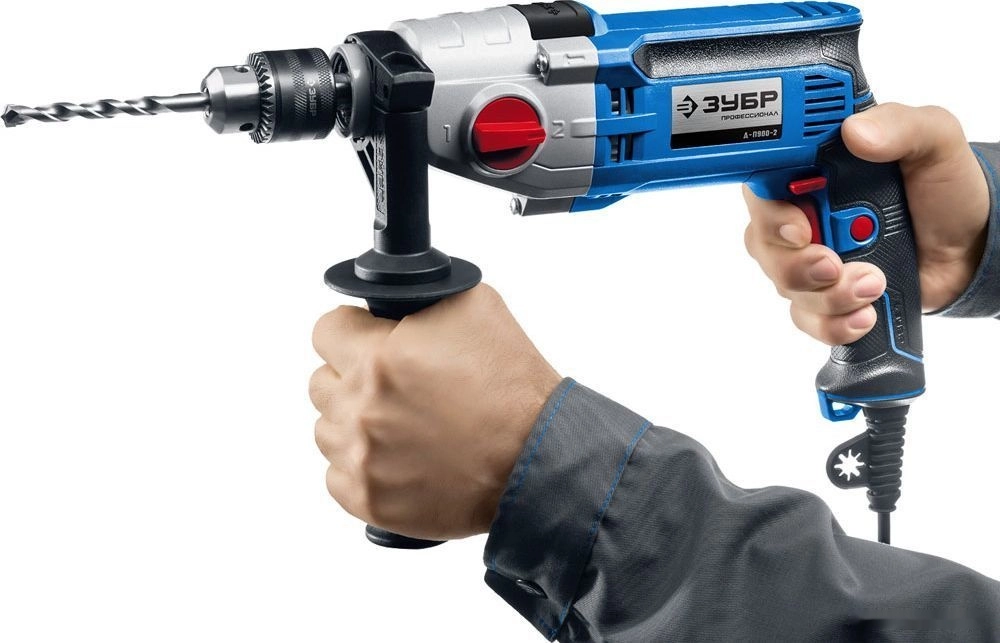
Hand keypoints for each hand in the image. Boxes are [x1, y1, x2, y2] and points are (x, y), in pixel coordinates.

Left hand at [310, 285, 561, 539]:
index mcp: (378, 358)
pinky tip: (396, 459)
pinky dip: (361, 468)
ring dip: (355, 424)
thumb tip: (389, 301)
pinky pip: (337, 477)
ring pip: (327, 431)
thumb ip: (419, 297)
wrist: (537, 459)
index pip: (325, 330)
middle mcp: (361, 409)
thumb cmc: (512, 387)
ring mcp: (361, 459)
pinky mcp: (369, 500)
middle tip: (394, 386)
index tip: (369, 340)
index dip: (352, 331)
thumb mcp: (474, 307)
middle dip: (352, 378)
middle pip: (321, 383)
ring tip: (399, 426)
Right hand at [743, 103, 989, 344]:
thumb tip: (856, 132)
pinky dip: (833, 323)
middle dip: (798, 263)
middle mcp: (800, 214)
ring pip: (784, 285)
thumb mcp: (935, 142)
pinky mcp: (822, 296)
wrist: (970, 248)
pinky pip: (805, 318)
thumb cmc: (946, 190)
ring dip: (828, 294)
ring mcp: (808, 258)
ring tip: (875, 284)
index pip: (762, 188)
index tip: (801, 228)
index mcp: (812, 170)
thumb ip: (899, 126)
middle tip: (835, 264)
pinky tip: (865, 314)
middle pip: (764, 244)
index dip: (771, 213)